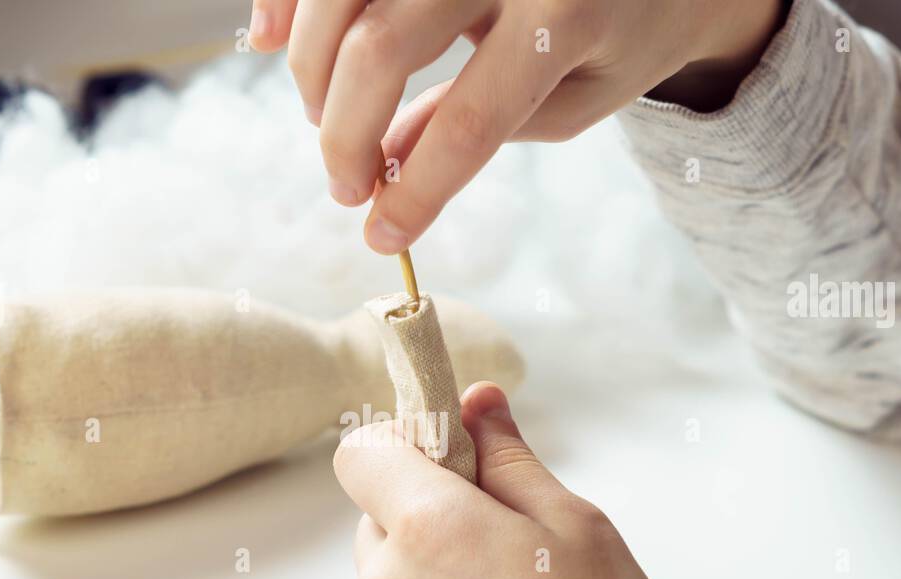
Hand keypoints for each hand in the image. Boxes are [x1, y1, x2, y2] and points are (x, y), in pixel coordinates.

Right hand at [248, 0, 785, 253]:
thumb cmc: (626, 26)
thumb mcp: (580, 97)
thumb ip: (489, 129)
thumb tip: (391, 165)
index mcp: (567, 17)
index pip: (470, 122)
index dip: (416, 190)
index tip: (382, 236)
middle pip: (382, 47)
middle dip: (342, 131)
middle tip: (344, 186)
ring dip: (312, 65)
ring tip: (323, 117)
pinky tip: (273, 34)